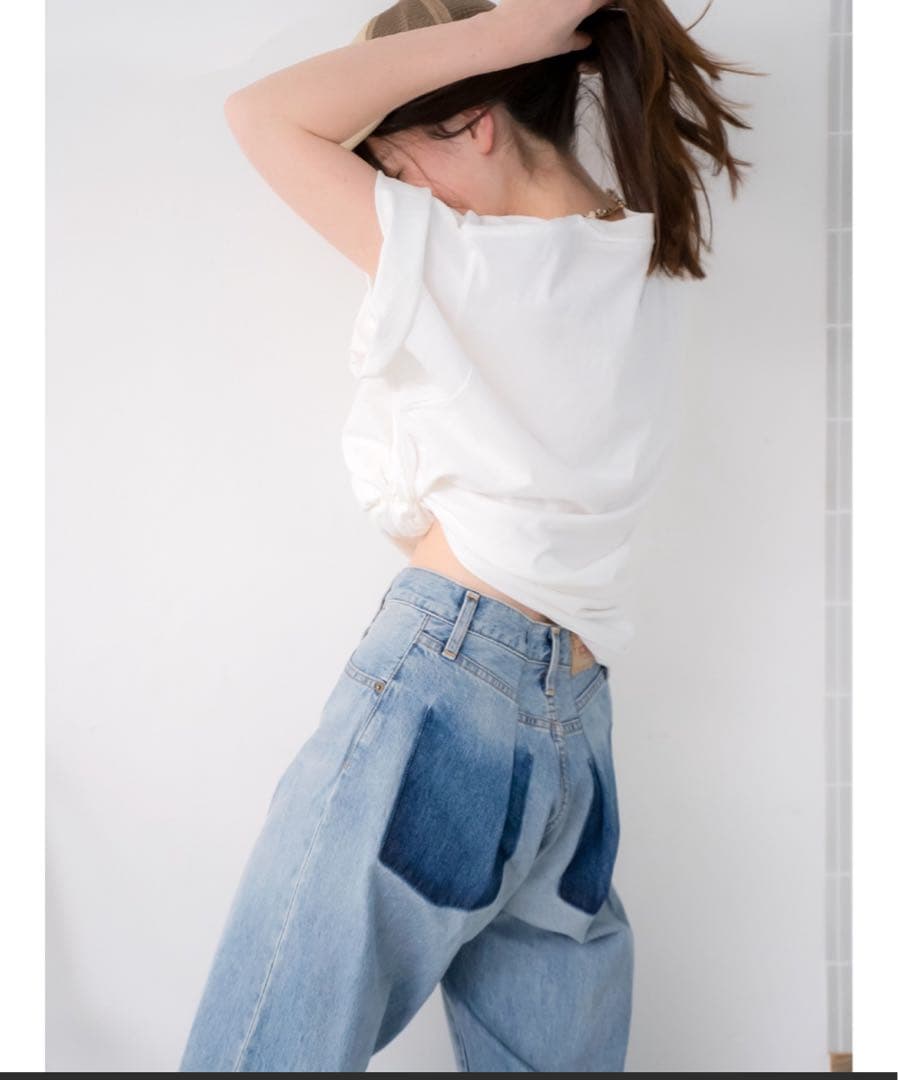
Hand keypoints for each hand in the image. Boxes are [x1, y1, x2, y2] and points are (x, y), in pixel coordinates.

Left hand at [487, 0, 612, 65]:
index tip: (606, 8)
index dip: (609, 3)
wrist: (502, 33)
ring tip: (559, 12)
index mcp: (585, 1)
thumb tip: (588, 38)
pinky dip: (552, 2)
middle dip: (589, 3)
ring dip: (570, 3)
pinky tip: (544, 8)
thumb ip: (581, 39)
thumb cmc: (535, 43)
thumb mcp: (562, 45)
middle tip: (584, 11)